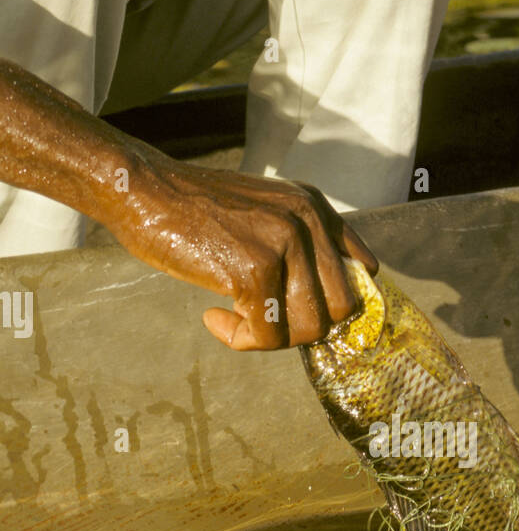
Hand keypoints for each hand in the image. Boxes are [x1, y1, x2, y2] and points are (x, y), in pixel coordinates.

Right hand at [105, 159, 377, 349]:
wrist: (143, 191)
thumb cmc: (194, 210)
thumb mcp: (262, 211)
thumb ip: (297, 243)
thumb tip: (324, 304)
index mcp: (314, 207)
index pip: (362, 271)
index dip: (336, 304)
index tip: (302, 315)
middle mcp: (308, 222)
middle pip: (340, 309)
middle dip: (302, 327)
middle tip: (263, 321)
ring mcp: (283, 245)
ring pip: (309, 328)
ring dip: (271, 339)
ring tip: (234, 320)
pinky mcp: (255, 270)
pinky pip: (266, 336)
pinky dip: (239, 339)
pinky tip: (214, 318)